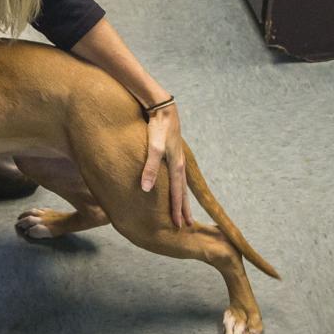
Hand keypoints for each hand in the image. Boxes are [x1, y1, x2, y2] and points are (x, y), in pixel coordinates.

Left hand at [139, 104, 193, 227]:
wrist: (163, 108)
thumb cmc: (157, 126)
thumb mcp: (153, 146)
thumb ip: (150, 167)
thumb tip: (146, 188)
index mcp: (177, 165)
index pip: (177, 193)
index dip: (177, 210)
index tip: (178, 225)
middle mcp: (180, 164)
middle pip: (183, 191)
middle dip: (184, 209)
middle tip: (186, 225)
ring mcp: (177, 158)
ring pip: (181, 184)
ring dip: (182, 198)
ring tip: (184, 211)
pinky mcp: (173, 153)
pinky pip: (177, 176)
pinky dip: (178, 186)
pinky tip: (175, 187)